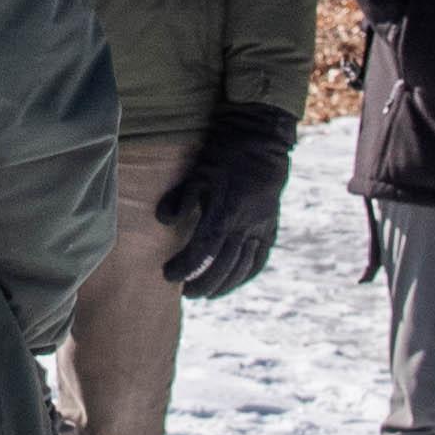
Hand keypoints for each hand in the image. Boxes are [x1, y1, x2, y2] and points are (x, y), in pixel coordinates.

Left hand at [162, 105, 300, 301]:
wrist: (262, 141)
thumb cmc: (224, 155)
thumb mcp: (198, 172)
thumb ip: (181, 199)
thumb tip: (163, 221)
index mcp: (227, 211)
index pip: (204, 251)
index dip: (185, 267)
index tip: (168, 274)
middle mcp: (247, 224)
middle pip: (223, 266)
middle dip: (201, 283)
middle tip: (184, 292)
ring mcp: (262, 228)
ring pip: (242, 267)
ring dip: (223, 285)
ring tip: (203, 293)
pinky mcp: (271, 227)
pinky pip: (260, 259)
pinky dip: (246, 275)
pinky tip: (232, 283)